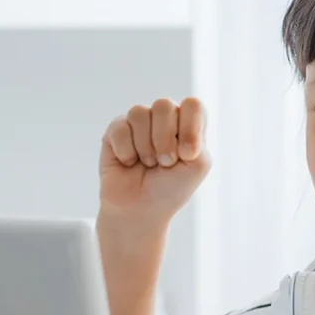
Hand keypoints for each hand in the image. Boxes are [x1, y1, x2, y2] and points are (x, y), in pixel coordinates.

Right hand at [99, 98, 210, 225]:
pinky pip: (121, 128)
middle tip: (165, 163)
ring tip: (147, 163)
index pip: (193, 105)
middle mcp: (164, 119)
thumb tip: (174, 130)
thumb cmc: (170, 189)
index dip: (190, 127)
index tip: (187, 155)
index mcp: (188, 125)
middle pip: (164, 105)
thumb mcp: (197, 167)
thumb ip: (197, 140)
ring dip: (145, 147)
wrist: (140, 210)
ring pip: (140, 113)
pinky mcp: (116, 130)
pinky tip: (129, 163)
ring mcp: (140, 123)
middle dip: (164, 140)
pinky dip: (127, 152)